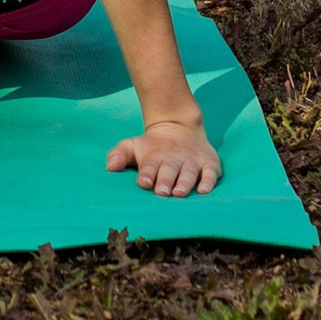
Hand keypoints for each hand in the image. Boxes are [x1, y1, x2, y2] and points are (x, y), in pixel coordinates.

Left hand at [106, 116, 220, 197]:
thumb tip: (109, 166)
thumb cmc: (153, 146)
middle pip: (169, 170)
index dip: (147, 174)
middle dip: (165, 181)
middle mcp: (174, 158)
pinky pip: (211, 172)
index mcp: (154, 156)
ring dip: (185, 182)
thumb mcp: (134, 145)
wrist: (179, 126)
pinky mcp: (209, 162)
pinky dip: (209, 181)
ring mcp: (192, 160)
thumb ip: (120, 154)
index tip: (143, 182)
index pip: (149, 165)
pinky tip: (204, 190)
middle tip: (162, 192)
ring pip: (189, 172)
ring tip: (179, 193)